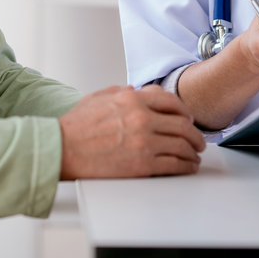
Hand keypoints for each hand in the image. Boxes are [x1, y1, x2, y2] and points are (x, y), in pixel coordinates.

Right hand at [59, 85, 205, 179]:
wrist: (60, 150)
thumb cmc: (74, 127)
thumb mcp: (98, 98)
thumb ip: (120, 91)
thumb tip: (136, 90)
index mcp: (132, 99)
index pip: (171, 101)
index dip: (185, 112)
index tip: (188, 119)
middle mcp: (142, 117)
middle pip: (182, 124)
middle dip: (195, 134)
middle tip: (198, 141)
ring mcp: (144, 141)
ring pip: (182, 145)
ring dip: (193, 152)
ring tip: (195, 156)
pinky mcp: (142, 164)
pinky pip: (174, 164)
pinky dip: (186, 166)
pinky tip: (187, 167)